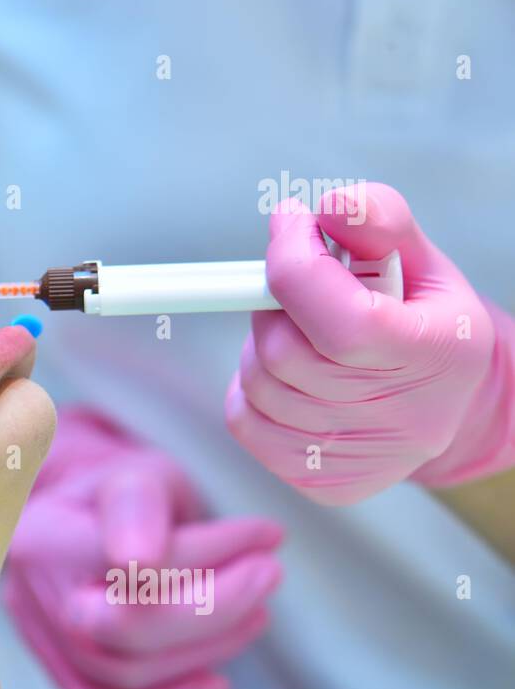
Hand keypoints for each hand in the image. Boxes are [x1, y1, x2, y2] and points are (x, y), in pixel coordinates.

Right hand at [2, 406, 282, 688]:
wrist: (78, 521)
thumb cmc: (116, 495)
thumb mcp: (134, 473)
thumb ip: (138, 503)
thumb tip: (141, 557)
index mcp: (44, 537)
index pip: (132, 564)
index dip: (209, 552)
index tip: (265, 534)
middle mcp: (33, 595)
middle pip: (124, 632)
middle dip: (213, 610)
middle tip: (267, 574)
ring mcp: (44, 640)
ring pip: (127, 676)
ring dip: (207, 650)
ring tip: (254, 612)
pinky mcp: (61, 674)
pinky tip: (214, 678)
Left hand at [226, 182, 514, 503]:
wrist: (444, 407)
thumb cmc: (423, 322)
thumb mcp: (421, 260)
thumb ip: (379, 221)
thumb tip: (328, 208)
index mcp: (437, 355)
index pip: (342, 321)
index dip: (295, 262)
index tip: (289, 222)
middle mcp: (402, 418)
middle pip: (284, 353)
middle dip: (275, 304)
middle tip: (297, 289)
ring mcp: (357, 457)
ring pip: (257, 383)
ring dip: (264, 345)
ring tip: (303, 334)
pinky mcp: (318, 481)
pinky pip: (244, 420)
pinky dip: (252, 387)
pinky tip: (292, 374)